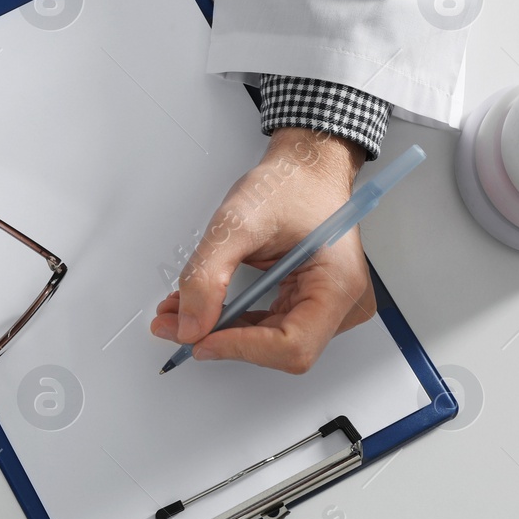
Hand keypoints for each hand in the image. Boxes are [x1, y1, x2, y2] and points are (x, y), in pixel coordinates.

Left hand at [149, 128, 374, 373]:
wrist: (304, 168)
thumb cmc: (288, 184)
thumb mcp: (236, 224)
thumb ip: (207, 276)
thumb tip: (189, 325)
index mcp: (339, 284)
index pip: (292, 344)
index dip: (241, 347)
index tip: (197, 338)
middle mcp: (343, 303)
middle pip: (281, 350)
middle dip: (224, 340)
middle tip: (175, 325)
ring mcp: (329, 306)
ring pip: (271, 344)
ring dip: (223, 332)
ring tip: (180, 314)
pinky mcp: (310, 303)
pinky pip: (270, 327)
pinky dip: (234, 322)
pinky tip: (204, 309)